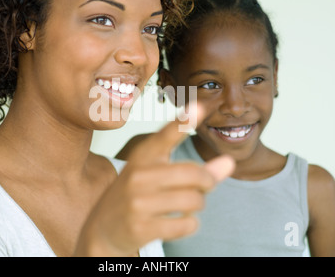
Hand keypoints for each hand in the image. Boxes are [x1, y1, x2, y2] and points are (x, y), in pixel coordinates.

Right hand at [74, 103, 234, 255]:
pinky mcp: (140, 227)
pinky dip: (190, 225)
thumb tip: (230, 162)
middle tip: (206, 185)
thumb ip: (197, 169)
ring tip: (188, 205)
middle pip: (193, 174)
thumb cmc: (139, 195)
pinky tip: (178, 223)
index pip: (165, 136)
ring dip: (198, 204)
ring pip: (193, 200)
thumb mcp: (160, 176)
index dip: (183, 121)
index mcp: (142, 156)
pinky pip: (186, 225)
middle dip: (208, 181)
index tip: (200, 106)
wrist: (104, 228)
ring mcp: (137, 202)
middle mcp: (137, 175)